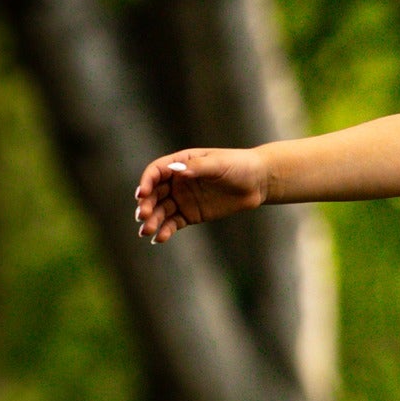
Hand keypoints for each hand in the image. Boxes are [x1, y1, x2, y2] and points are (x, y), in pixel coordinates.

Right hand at [135, 148, 267, 244]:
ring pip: (161, 210)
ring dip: (152, 220)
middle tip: (143, 216)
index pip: (156, 172)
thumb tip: (176, 169)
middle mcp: (178, 181)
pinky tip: (159, 238)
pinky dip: (165, 230)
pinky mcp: (191, 214)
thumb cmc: (239, 166)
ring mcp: (183, 198)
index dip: (146, 182)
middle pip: (154, 193)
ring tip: (146, 231)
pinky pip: (174, 223)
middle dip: (146, 204)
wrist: (258, 182)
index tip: (141, 194)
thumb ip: (197, 167)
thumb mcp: (219, 164)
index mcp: (181, 162)